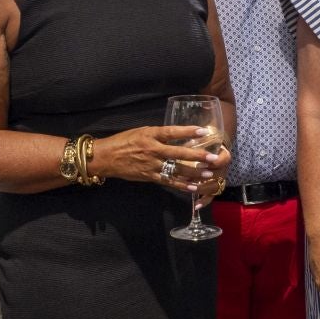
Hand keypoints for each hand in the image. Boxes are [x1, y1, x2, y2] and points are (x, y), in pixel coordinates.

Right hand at [91, 125, 229, 187]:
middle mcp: (152, 149)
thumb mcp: (141, 132)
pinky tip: (193, 187)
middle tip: (213, 157)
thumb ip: (159, 134)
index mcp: (150, 135)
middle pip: (178, 153)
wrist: (106, 157)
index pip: (172, 132)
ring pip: (176, 169)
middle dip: (197, 156)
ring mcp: (151, 164)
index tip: (204, 131)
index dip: (188, 132)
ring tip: (209, 174)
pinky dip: (181, 185)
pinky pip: (168, 181)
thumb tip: (179, 135)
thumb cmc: (124, 141)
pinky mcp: (150, 176)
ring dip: (194, 173)